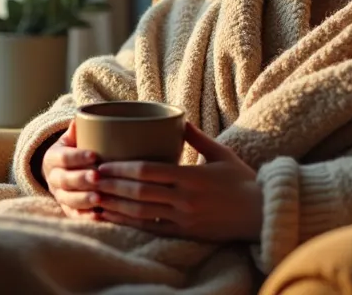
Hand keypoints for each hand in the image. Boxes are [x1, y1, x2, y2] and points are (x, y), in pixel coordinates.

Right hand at [41, 121, 101, 219]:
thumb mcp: (72, 139)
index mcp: (52, 158)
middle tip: (98, 177)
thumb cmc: (74, 151)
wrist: (62, 171)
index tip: (95, 155)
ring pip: (68, 199)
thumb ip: (77, 130)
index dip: (78, 157)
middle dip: (81, 179)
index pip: (63, 157)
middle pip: (64, 180)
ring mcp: (59, 196)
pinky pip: (74, 215)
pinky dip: (86, 217)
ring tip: (99, 198)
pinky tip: (100, 215)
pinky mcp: (67, 210)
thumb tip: (81, 117)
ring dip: (84, 199)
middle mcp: (53, 178)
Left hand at [93, 122, 262, 241]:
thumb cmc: (243, 181)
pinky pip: (151, 228)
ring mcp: (183, 218)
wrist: (262, 214)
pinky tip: (113, 218)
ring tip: (93, 198)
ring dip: (114, 205)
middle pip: (139, 192)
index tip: (103, 164)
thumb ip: (197, 137)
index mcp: (191, 176)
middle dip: (111, 186)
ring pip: (140, 212)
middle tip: (89, 178)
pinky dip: (128, 223)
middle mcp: (184, 199)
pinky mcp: (184, 232)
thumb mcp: (222, 154)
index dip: (122, 169)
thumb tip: (178, 119)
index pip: (148, 171)